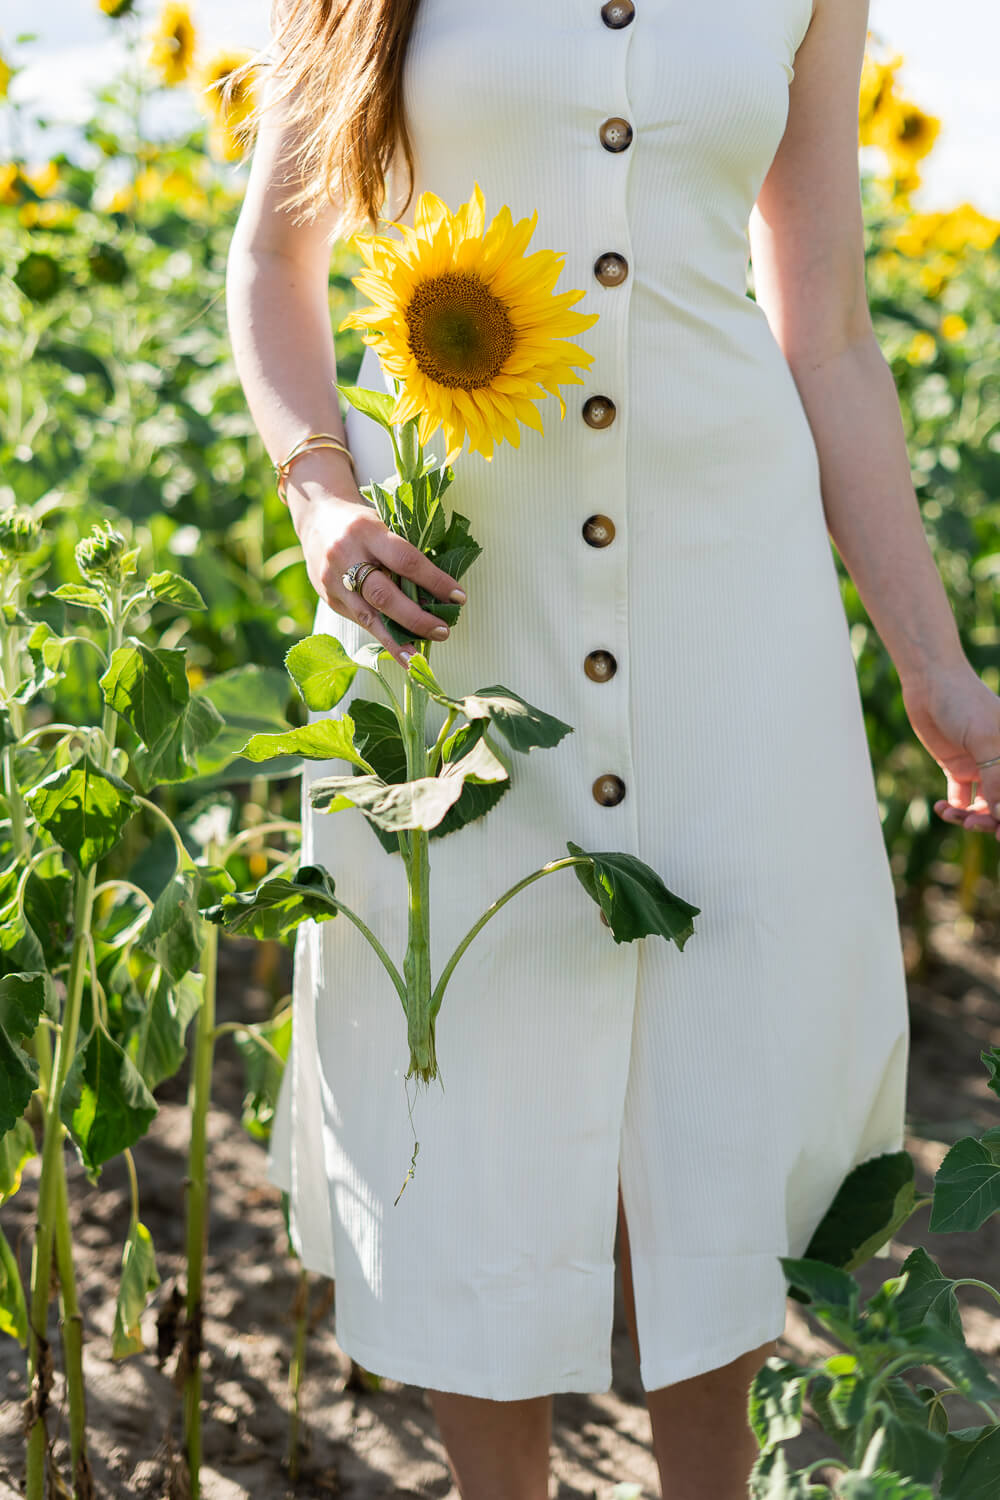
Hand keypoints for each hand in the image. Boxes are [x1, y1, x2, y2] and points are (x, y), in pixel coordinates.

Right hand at [287, 470, 466, 670]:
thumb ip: (404, 553)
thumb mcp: (383, 525)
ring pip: (368, 616)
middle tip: (442, 631)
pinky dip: (382, 635)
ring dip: (396, 640)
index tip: (459, 598)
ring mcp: (333, 580)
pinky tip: (400, 648)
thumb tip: (437, 592)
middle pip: (384, 595)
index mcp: (367, 531)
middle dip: (416, 618)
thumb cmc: (362, 522)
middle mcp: (346, 555)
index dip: (434, 581)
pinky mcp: (329, 597)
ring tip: (418, 657)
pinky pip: (360, 620)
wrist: (316, 517)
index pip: (406, 561)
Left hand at [900, 662, 999, 837]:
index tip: (999, 834)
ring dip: (971, 817)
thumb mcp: (984, 739)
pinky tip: (941, 808)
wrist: (930, 683)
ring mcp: (981, 766)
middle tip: (973, 825)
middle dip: (992, 820)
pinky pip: (960, 796)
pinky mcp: (957, 766)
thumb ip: (997, 779)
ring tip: (954, 816)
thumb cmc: (964, 703)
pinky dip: (952, 807)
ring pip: (983, 805)